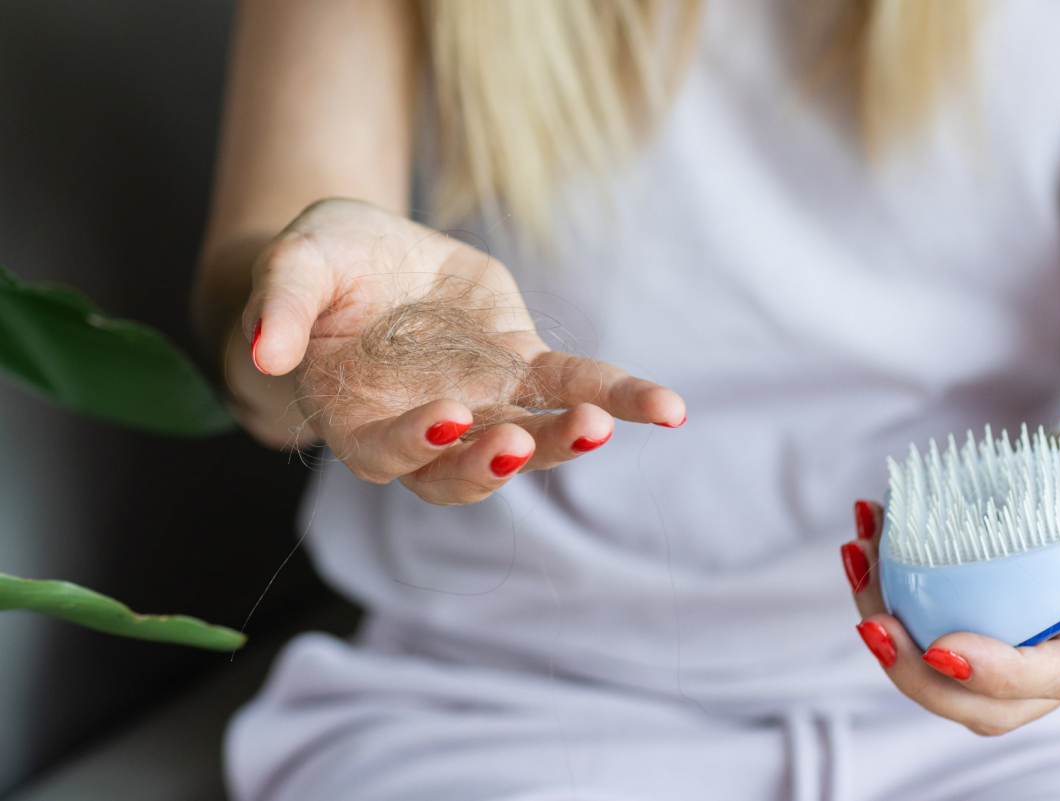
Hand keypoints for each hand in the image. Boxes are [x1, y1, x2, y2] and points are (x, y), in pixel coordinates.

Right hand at [235, 198, 685, 503]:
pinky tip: (668, 410)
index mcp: (356, 419)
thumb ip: (281, 305)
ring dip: (563, 441)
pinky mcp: (521, 364)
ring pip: (527, 440)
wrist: (366, 255)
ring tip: (600, 426)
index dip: (417, 442)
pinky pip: (575, 385)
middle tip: (522, 445)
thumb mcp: (293, 264)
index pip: (386, 451)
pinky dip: (621, 398)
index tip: (449, 416)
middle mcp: (423, 429)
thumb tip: (263, 351)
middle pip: (462, 470)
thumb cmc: (321, 269)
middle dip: (495, 462)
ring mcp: (480, 402)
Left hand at [842, 397, 1059, 734]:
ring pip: (947, 672)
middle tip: (871, 622)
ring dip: (889, 634)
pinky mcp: (987, 610)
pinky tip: (865, 541)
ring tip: (859, 562)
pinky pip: (931, 624)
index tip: (940, 646)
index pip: (1057, 673)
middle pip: (991, 703)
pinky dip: (887, 592)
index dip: (997, 674)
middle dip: (919, 677)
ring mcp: (1023, 631)